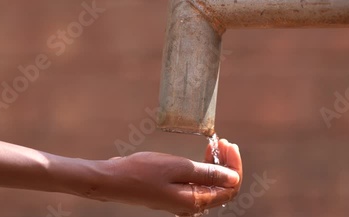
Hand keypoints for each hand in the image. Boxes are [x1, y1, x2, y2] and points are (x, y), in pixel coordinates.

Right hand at [92, 139, 241, 215]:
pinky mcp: (175, 195)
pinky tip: (202, 155)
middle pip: (222, 188)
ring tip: (214, 146)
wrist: (114, 180)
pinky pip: (198, 184)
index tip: (229, 146)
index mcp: (194, 201)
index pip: (229, 188)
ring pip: (211, 185)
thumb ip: (207, 174)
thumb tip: (233, 178)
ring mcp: (182, 201)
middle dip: (227, 164)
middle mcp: (191, 205)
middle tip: (223, 143)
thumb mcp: (178, 167)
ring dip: (216, 166)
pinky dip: (204, 169)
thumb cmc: (142, 172)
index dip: (234, 167)